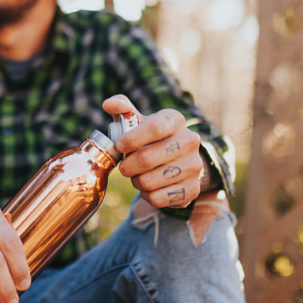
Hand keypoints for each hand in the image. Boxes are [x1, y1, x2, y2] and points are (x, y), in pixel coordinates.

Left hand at [102, 94, 206, 209]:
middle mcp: (190, 141)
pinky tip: (150, 188)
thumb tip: (108, 104)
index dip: (132, 139)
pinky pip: (158, 198)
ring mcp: (194, 166)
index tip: (119, 146)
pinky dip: (147, 195)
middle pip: (147, 158)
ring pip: (149, 181)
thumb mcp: (137, 120)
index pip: (154, 128)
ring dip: (136, 181)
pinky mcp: (193, 189)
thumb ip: (122, 108)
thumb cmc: (150, 138)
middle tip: (124, 167)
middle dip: (128, 166)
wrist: (177, 161)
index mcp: (175, 120)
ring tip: (138, 176)